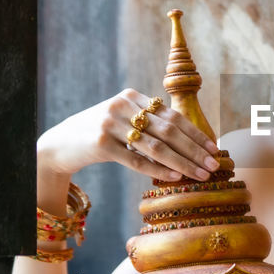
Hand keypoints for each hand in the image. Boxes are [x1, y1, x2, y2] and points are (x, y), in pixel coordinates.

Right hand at [36, 88, 220, 182]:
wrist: (59, 143)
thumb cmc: (100, 134)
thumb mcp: (123, 119)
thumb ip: (150, 123)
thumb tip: (190, 142)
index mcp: (132, 96)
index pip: (172, 115)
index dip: (196, 133)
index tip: (214, 148)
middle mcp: (121, 106)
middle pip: (168, 130)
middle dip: (194, 150)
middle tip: (213, 165)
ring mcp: (109, 124)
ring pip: (155, 147)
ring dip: (182, 163)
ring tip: (200, 174)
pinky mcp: (100, 144)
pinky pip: (135, 160)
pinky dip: (157, 169)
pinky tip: (174, 177)